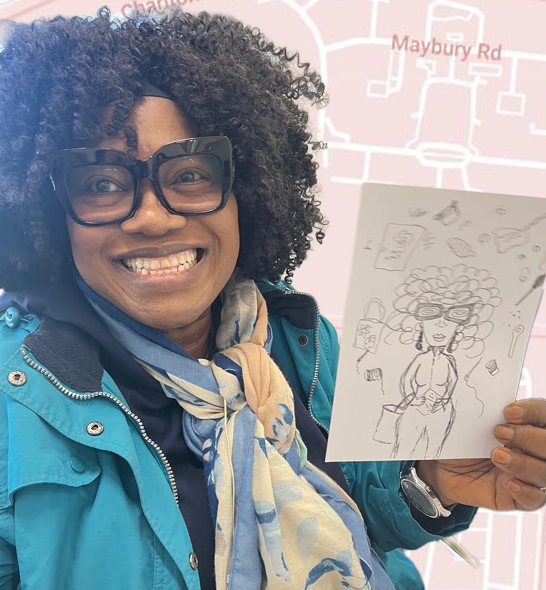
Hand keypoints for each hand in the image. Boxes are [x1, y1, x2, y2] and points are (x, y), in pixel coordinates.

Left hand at [417, 399, 545, 511]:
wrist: (443, 467)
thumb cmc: (460, 439)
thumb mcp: (468, 423)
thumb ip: (483, 412)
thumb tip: (486, 399)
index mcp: (527, 424)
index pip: (543, 413)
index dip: (532, 411)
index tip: (508, 411)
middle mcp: (534, 450)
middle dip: (528, 437)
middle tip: (499, 432)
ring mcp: (530, 475)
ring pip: (544, 472)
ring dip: (522, 463)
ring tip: (496, 455)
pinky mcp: (521, 498)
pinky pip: (535, 498)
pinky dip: (525, 490)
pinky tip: (509, 483)